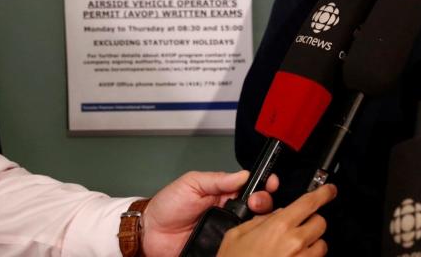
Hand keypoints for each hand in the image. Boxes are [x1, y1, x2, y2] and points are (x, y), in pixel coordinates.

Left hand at [141, 170, 277, 256]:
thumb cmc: (168, 204)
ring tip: (255, 218)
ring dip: (260, 221)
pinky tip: (249, 237)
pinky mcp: (222, 247)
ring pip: (253, 226)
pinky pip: (240, 244)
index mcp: (226, 193)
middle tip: (256, 203)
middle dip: (264, 201)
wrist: (149, 234)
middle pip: (259, 206)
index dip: (265, 184)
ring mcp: (227, 230)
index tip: (270, 183)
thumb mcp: (192, 184)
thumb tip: (244, 174)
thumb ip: (217, 179)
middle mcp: (230, 211)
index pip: (252, 187)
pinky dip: (247, 241)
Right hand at [218, 184, 336, 256]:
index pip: (311, 202)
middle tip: (297, 229)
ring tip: (292, 251)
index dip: (324, 193)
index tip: (330, 190)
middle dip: (311, 223)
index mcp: (279, 226)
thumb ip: (260, 220)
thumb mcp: (237, 235)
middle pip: (320, 223)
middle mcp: (295, 242)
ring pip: (321, 245)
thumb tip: (276, 214)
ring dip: (311, 245)